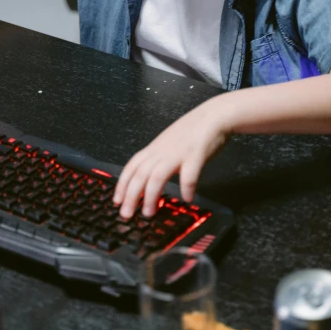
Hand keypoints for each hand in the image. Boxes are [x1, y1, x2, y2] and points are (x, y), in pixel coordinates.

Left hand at [113, 98, 230, 218]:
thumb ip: (160, 158)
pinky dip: (187, 186)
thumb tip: (150, 177)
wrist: (214, 115)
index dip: (122, 183)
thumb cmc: (194, 131)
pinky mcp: (196, 153)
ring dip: (151, 195)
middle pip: (141, 173)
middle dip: (131, 195)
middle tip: (126, 214)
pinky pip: (189, 173)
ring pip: (158, 175)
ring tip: (149, 212)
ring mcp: (178, 152)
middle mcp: (163, 150)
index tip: (116, 200)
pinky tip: (187, 198)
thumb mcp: (169, 143)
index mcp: (155, 148)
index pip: (132, 166)